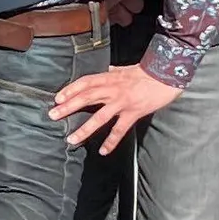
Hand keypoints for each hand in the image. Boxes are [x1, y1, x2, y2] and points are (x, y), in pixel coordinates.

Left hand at [50, 61, 182, 153]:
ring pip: (99, 117)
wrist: (165, 76)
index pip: (85, 83)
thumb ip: (114, 71)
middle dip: (68, 107)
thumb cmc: (146, 72)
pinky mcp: (133, 114)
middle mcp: (112, 90)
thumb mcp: (125, 68)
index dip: (70, 90)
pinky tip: (103, 151)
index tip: (57, 98)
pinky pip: (119, 130)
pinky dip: (111, 141)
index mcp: (109, 78)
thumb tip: (108, 69)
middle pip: (86, 98)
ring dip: (84, 129)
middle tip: (53, 115)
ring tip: (71, 139)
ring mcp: (122, 103)